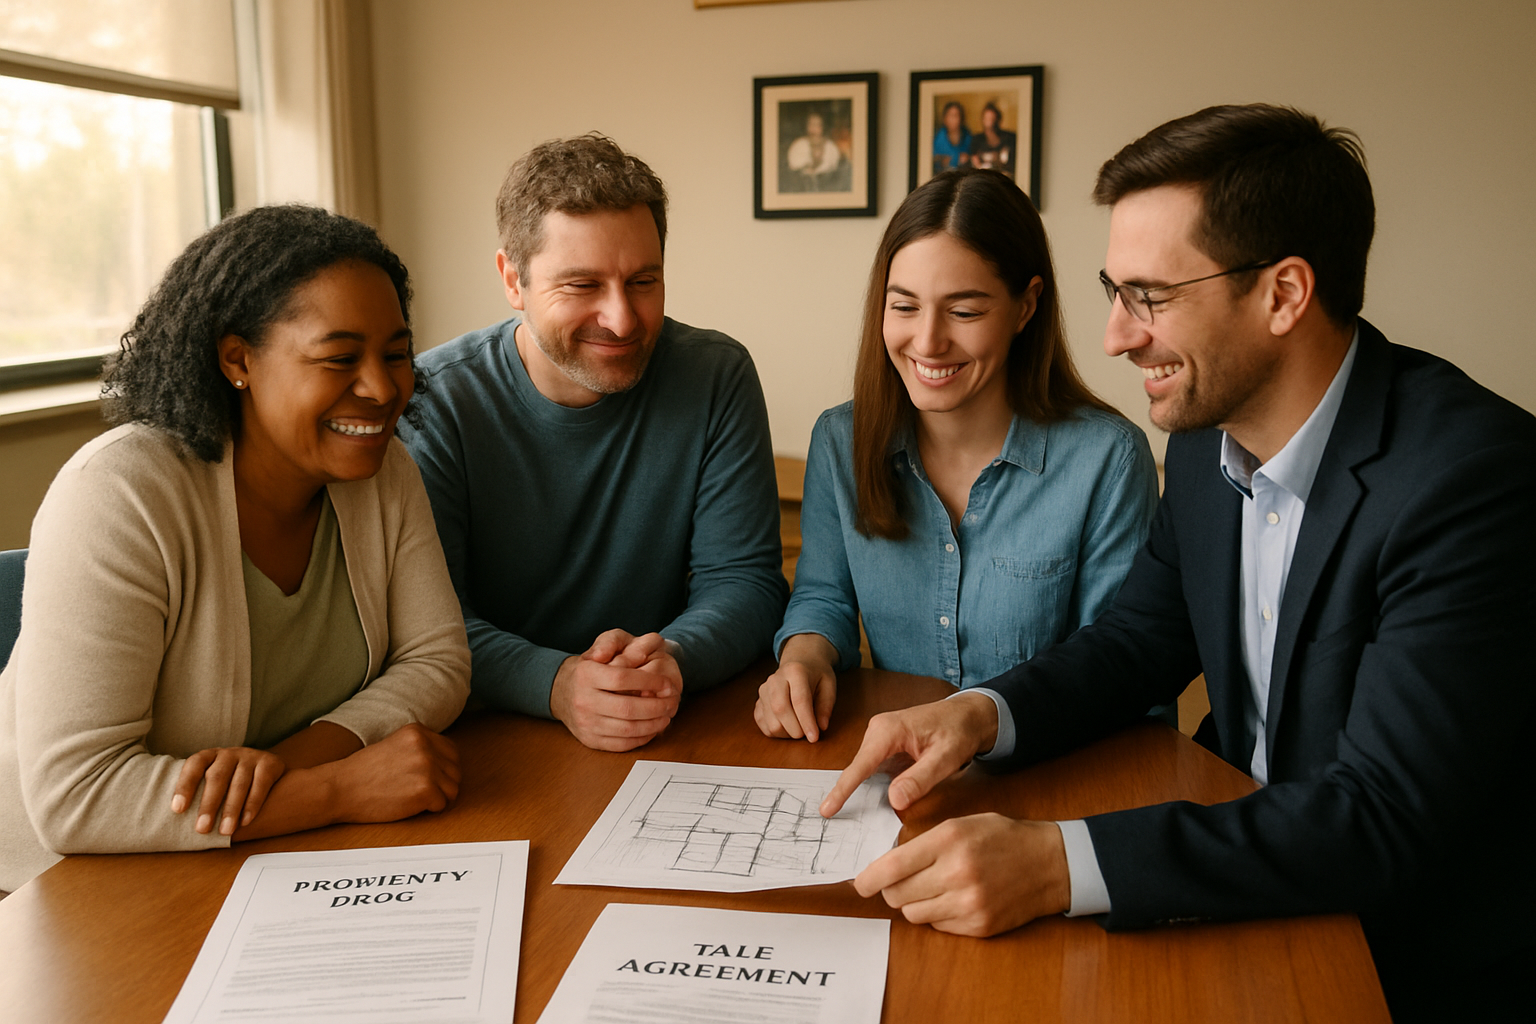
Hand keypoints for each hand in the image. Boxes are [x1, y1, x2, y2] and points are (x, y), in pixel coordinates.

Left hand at [172, 747, 285, 835]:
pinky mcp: (270, 764)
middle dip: (209, 804)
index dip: (185, 786)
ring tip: (225, 831)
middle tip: (202, 829)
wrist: (266, 766)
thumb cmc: (230, 780)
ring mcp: (251, 757)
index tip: (178, 810)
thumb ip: (199, 792)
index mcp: (210, 755)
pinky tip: (245, 821)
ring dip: (231, 809)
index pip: (194, 765)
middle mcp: (229, 753)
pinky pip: (261, 785)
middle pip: (217, 777)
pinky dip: (253, 804)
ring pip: (239, 783)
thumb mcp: (213, 779)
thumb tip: (177, 823)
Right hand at [325, 723, 460, 822]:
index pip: (451, 751)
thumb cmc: (363, 772)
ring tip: (415, 798)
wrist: (340, 788)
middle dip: (443, 784)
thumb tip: (446, 761)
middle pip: (455, 770)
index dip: (444, 768)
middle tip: (421, 791)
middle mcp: (425, 746)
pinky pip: (442, 804)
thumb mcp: (394, 745)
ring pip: (453, 789)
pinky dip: (429, 809)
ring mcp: (427, 767)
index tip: (430, 778)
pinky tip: (410, 805)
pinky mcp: (425, 789)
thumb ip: (419, 748)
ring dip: (438, 798)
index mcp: (418, 732)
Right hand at [550, 629, 681, 750]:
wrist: (562, 690)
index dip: (650, 682)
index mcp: (586, 674)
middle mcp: (583, 700)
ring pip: (627, 729)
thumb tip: (637, 652)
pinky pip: (621, 744)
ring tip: (667, 716)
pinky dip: (642, 738)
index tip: (667, 684)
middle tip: (672, 702)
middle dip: (657, 707)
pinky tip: (653, 728)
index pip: (622, 678)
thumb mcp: (601, 646)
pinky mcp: (590, 740)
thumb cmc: (591, 667)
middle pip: (627, 708)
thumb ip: (616, 642)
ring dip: (653, 724)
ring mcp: (585, 723)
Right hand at [755, 634, 837, 741]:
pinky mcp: (758, 703)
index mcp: (795, 671)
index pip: (799, 700)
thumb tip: (821, 727)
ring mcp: (763, 691)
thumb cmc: (816, 676)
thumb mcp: (828, 686)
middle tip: (807, 734)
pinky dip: (777, 733)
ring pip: (771, 722)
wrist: (799, 662)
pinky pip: (763, 726)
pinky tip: (788, 726)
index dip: (807, 721)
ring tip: (799, 727)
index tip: (814, 738)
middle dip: (796, 730)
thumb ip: (826, 706)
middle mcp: (775, 679)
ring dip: (787, 733)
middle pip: (780, 710)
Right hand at [820, 692, 997, 816]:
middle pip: (858, 768)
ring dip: (857, 790)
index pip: (860, 765)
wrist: (968, 714)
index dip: (843, 790)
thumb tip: (894, 801)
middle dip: (846, 792)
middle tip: (831, 817)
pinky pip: (872, 767)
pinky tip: (865, 800)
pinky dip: (868, 783)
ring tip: (841, 811)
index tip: (826, 809)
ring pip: (863, 769)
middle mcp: (877, 730)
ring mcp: (879, 736)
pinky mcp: (884, 744)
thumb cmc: (959, 731)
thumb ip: (920, 779)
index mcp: (889, 730)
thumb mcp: (946, 758)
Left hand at [854, 815, 1070, 935]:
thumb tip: (887, 864)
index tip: (860, 884)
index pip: (893, 866)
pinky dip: (937, 914)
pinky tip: (953, 898)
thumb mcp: (962, 824)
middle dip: (891, 889)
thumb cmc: (1002, 837)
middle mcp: (957, 874)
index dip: (869, 878)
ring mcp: (969, 904)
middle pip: (898, 894)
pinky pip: (938, 926)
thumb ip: (925, 842)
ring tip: (933, 887)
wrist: (1050, 863)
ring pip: (914, 913)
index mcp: (949, 841)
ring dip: (915, 902)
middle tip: (899, 882)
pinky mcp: (979, 926)